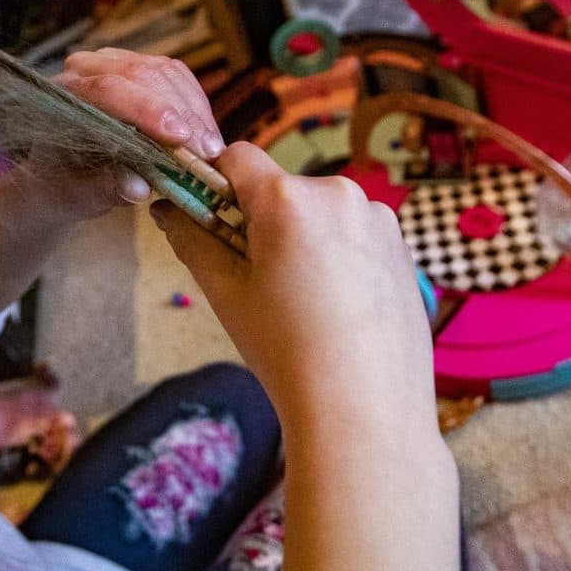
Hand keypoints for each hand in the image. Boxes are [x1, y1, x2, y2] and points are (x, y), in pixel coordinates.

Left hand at [10, 48, 222, 223]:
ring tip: (211, 150)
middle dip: (181, 114)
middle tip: (206, 153)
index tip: (180, 138)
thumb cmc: (68, 183)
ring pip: (167, 73)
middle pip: (143, 75)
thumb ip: (105, 188)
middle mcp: (88, 67)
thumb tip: (138, 188)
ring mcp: (118, 61)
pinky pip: (180, 78)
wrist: (66, 173)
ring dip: (195, 112)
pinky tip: (207, 136)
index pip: (107, 89)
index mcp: (65, 94)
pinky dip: (198, 107)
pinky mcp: (144, 67)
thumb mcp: (80, 194)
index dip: (147, 109)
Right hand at [150, 143, 437, 437]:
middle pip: (281, 189)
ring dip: (303, 238)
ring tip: (303, 302)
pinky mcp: (403, 246)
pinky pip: (355, 234)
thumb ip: (192, 241)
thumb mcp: (227, 296)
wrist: (365, 412)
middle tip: (257, 278)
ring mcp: (379, 219)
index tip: (208, 220)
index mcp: (288, 199)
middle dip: (262, 221)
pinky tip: (337, 308)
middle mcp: (339, 193)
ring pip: (320, 212)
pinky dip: (339, 256)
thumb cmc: (289, 355)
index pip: (237, 158)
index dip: (214, 183)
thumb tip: (167, 210)